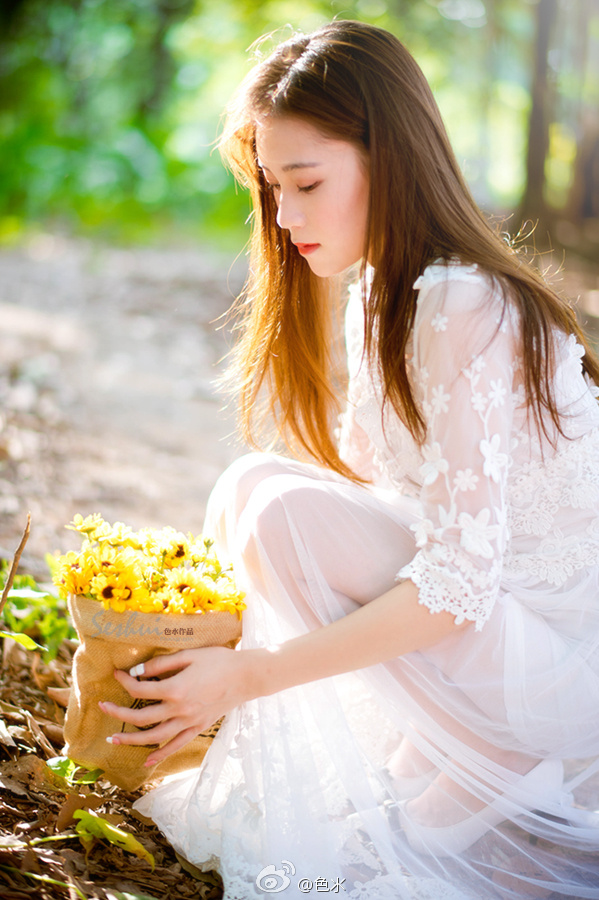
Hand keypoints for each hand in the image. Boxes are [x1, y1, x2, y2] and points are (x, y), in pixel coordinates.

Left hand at [99, 646, 252, 766]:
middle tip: (101, 707)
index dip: (125, 681)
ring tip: (113, 740)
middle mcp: (179, 710)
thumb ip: (162, 664)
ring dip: (132, 740)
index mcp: (175, 689)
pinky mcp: (198, 727)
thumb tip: (138, 672)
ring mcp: (189, 722)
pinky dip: (161, 754)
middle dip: (118, 714)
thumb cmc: (219, 660)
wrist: (247, 676)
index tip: (117, 674)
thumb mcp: (190, 655)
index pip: (141, 689)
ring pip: (154, 737)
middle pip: (141, 717)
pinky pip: (176, 745)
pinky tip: (147, 760)